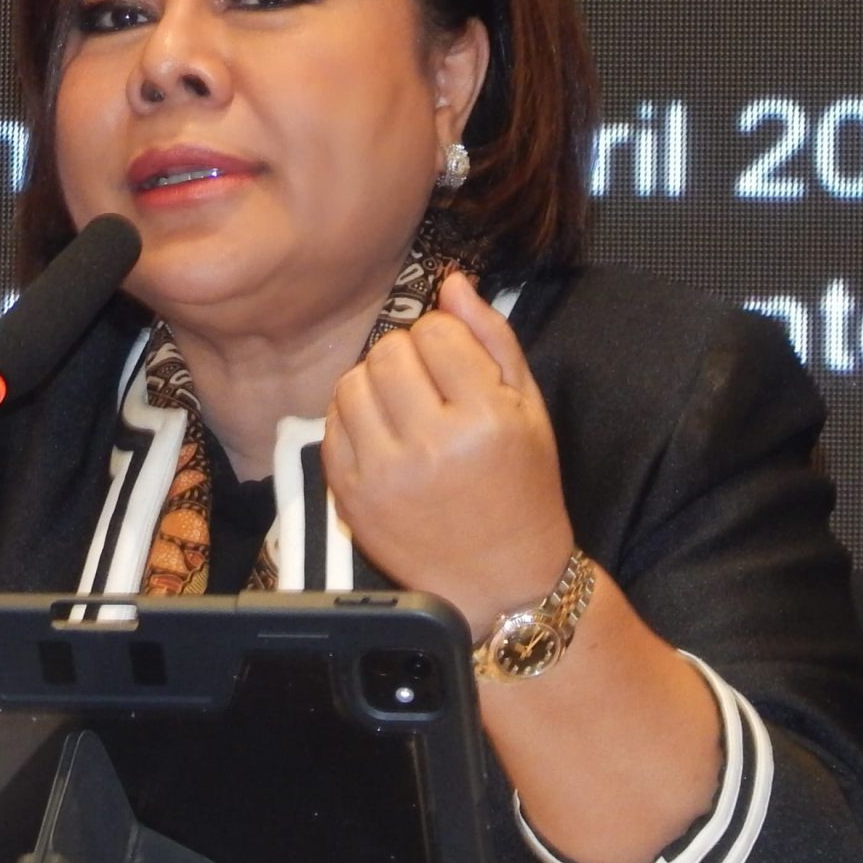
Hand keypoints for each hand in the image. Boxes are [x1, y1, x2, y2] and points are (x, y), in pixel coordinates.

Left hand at [322, 271, 575, 627]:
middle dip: (408, 358)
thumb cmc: (522, 490)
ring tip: (406, 411)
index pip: (436, 333)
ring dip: (376, 385)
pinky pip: (333, 425)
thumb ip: (492, 339)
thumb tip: (452, 283)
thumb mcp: (529, 410)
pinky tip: (385, 437)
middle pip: (388, 352)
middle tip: (430, 388)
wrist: (502, 580)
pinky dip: (355, 419)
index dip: (445, 339)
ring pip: (353, 382)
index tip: (456, 364)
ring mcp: (386, 474)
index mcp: (485, 418)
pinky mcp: (353, 497)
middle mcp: (432, 445)